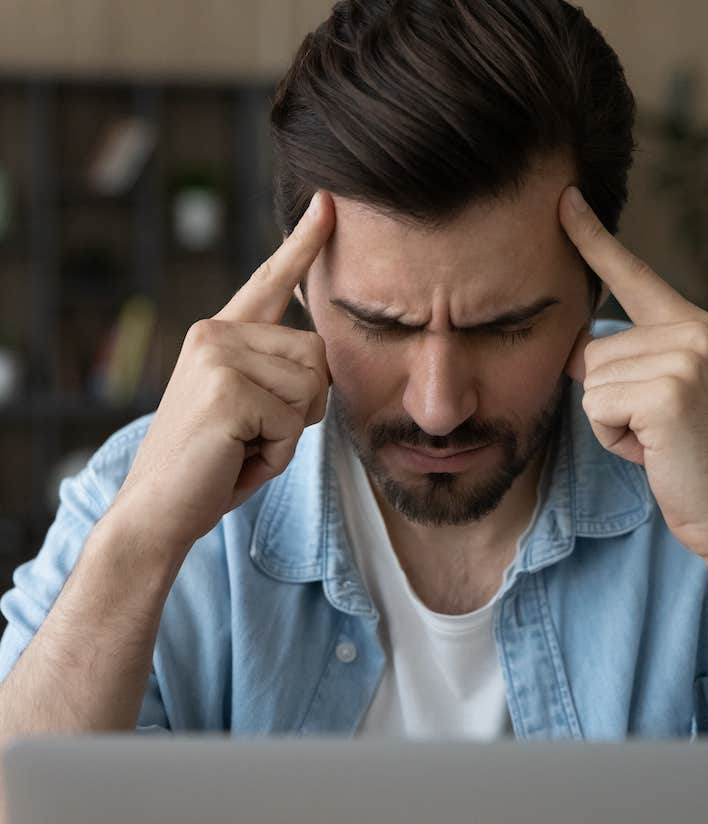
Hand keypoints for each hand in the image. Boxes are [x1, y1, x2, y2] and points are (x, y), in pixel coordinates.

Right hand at [110, 191, 335, 551]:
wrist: (156, 510)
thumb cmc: (209, 463)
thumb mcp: (245, 407)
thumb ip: (274, 372)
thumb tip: (321, 357)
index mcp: (219, 333)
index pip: (270, 280)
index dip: (303, 244)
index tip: (326, 204)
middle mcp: (215, 332)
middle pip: (318, 352)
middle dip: (305, 407)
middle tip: (257, 435)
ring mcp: (218, 356)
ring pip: (314, 386)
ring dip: (291, 433)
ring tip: (244, 446)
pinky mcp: (227, 389)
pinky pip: (295, 422)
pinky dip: (278, 455)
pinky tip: (238, 459)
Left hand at [560, 186, 707, 567]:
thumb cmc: (688, 456)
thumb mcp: (660, 395)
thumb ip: (627, 360)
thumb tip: (577, 347)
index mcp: (692, 325)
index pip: (633, 274)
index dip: (593, 238)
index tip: (563, 199)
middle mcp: (694, 330)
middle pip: (591, 349)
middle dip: (607, 398)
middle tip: (653, 427)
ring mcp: (686, 357)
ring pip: (590, 380)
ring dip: (609, 421)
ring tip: (654, 438)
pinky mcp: (670, 392)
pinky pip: (596, 406)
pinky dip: (612, 438)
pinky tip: (652, 449)